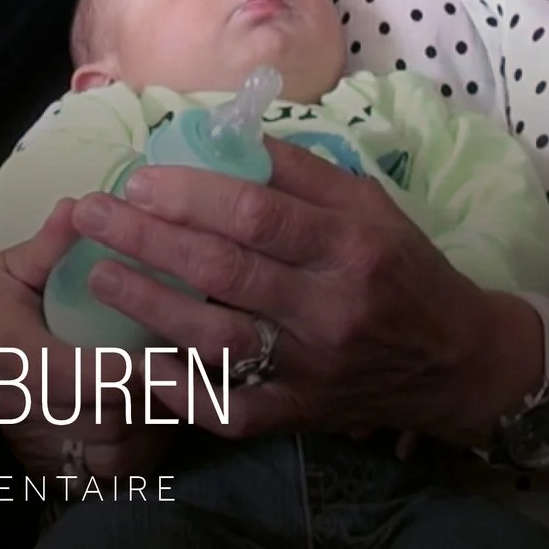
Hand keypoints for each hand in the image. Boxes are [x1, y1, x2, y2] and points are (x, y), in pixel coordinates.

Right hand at [0, 201, 174, 479]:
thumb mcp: (10, 265)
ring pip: (117, 452)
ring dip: (155, 423)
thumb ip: (48, 244)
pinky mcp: (60, 468)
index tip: (164, 350)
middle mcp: (22, 407)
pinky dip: (146, 450)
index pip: (72, 374)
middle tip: (190, 362)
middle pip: (106, 418)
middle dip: (154, 394)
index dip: (124, 369)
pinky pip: (116, 473)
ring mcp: (41, 444)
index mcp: (8, 351)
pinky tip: (160, 414)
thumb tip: (81, 206)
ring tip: (181, 386)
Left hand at [66, 137, 536, 445]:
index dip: (190, 195)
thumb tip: (224, 134)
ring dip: (151, 307)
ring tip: (99, 274)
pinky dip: (184, 390)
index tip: (138, 180)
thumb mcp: (369, 204)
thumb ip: (300, 172)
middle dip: (147, 239)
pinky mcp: (302, 413)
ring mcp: (312, 368)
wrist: (457, 360)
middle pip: (224, 270)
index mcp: (350, 245)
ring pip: (218, 340)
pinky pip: (233, 409)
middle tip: (91, 213)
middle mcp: (329, 308)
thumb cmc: (403, 267)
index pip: (257, 215)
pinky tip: (139, 364)